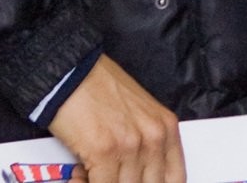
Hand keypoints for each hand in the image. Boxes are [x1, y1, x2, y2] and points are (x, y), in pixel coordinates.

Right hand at [49, 57, 182, 182]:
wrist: (71, 74)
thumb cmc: (99, 91)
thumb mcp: (138, 116)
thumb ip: (146, 146)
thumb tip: (138, 177)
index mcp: (166, 129)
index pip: (175, 180)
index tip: (134, 182)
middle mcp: (154, 137)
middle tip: (104, 176)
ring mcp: (131, 145)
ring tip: (87, 174)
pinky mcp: (105, 151)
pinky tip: (78, 175)